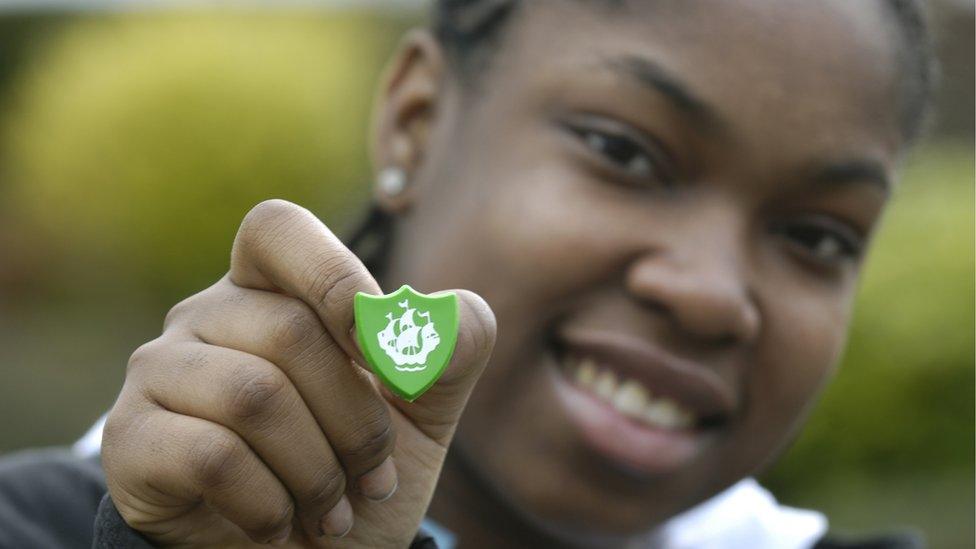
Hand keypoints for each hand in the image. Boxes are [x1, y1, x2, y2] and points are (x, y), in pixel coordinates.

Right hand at [101, 200, 495, 546]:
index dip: (334, 277)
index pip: (278, 228)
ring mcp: (160, 371)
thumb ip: (449, 351)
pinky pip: (213, 455)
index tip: (380, 356)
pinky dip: (269, 503)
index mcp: (273, 291)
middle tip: (374, 478)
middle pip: (290, 331)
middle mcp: (208, 315)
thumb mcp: (421, 411)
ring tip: (331, 511)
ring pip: (255, 395)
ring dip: (318, 471)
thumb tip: (447, 313)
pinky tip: (278, 526)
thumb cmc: (355, 469)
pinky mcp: (131, 439)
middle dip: (356, 420)